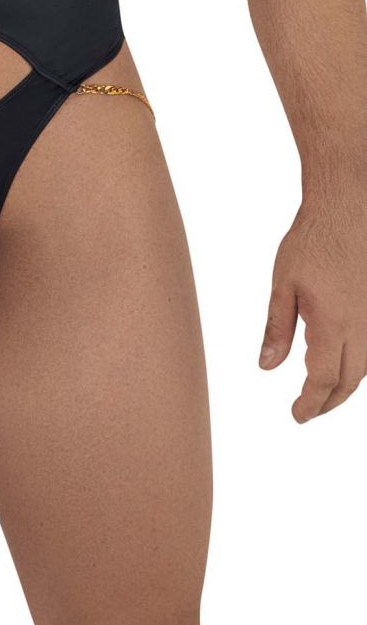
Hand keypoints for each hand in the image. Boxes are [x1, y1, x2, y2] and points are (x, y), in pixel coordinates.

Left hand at [259, 197, 366, 420]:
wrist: (347, 210)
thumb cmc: (312, 242)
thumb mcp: (283, 285)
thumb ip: (277, 328)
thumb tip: (267, 367)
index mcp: (333, 324)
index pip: (324, 380)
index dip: (310, 403)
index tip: (296, 415)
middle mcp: (362, 327)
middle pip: (348, 382)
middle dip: (327, 402)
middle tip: (307, 411)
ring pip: (365, 368)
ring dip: (344, 386)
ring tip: (321, 393)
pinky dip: (357, 366)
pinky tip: (341, 362)